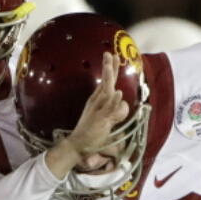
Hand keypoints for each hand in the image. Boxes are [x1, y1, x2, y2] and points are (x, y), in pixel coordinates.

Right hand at [46, 53, 128, 176]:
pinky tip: (119, 93)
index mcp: (96, 101)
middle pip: (106, 82)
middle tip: (110, 54)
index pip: (105, 82)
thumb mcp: (106, 119)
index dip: (110, 69)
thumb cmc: (92, 134)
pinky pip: (109, 108)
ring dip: (110, 77)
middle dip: (109, 67)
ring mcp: (98, 110)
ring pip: (107, 91)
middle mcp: (96, 102)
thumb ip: (115, 110)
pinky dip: (114, 101)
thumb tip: (122, 102)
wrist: (78, 145)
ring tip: (113, 63)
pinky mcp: (100, 120)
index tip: (113, 55)